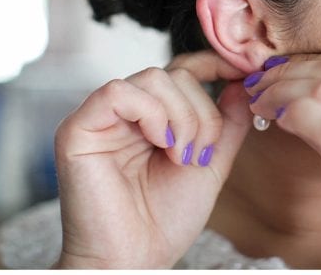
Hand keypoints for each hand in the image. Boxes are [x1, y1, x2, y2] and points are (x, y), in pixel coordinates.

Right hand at [53, 51, 250, 267]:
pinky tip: (160, 143)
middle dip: (201, 113)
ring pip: (152, 78)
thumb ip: (227, 123)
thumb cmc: (165, 219)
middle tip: (199, 153)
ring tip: (180, 156)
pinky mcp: (78, 130)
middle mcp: (125, 113)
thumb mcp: (211, 163)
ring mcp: (100, 119)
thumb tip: (242, 82)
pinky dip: (151, 113)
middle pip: (174, 74)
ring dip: (182, 116)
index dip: (212, 64)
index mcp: (153, 117)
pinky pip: (117, 93)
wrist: (134, 258)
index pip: (182, 70)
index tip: (241, 74)